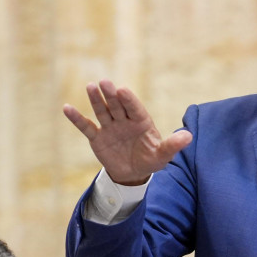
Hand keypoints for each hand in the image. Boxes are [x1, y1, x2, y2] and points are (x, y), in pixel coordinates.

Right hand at [63, 80, 191, 185]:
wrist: (133, 174)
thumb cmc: (151, 160)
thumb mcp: (163, 155)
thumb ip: (173, 145)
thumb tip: (189, 136)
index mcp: (141, 121)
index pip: (135, 108)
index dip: (129, 100)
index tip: (123, 90)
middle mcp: (124, 121)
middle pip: (117, 106)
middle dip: (111, 95)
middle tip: (105, 82)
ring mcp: (110, 128)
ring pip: (102, 111)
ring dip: (96, 100)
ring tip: (90, 86)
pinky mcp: (97, 138)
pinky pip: (86, 127)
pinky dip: (77, 118)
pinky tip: (67, 108)